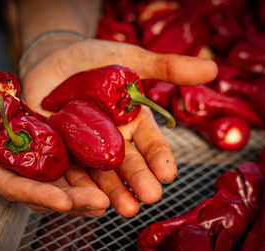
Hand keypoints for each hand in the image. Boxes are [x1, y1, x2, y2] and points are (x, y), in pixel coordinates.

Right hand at [0, 70, 108, 216]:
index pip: (9, 185)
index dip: (34, 195)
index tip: (62, 202)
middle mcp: (7, 167)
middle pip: (39, 190)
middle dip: (70, 200)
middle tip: (101, 204)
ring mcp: (24, 159)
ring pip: (54, 181)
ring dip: (82, 191)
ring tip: (110, 199)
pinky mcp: (38, 145)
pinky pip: (61, 162)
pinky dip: (81, 171)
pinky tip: (103, 176)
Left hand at [20, 39, 217, 216]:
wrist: (52, 58)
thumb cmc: (95, 59)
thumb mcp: (130, 59)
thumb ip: (166, 67)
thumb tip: (212, 68)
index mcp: (134, 123)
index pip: (151, 144)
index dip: (160, 159)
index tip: (168, 174)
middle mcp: (112, 141)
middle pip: (127, 164)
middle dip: (138, 180)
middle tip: (149, 197)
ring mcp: (85, 148)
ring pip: (99, 174)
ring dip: (110, 191)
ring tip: (123, 208)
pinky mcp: (60, 150)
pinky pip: (66, 171)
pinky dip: (74, 185)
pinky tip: (81, 198)